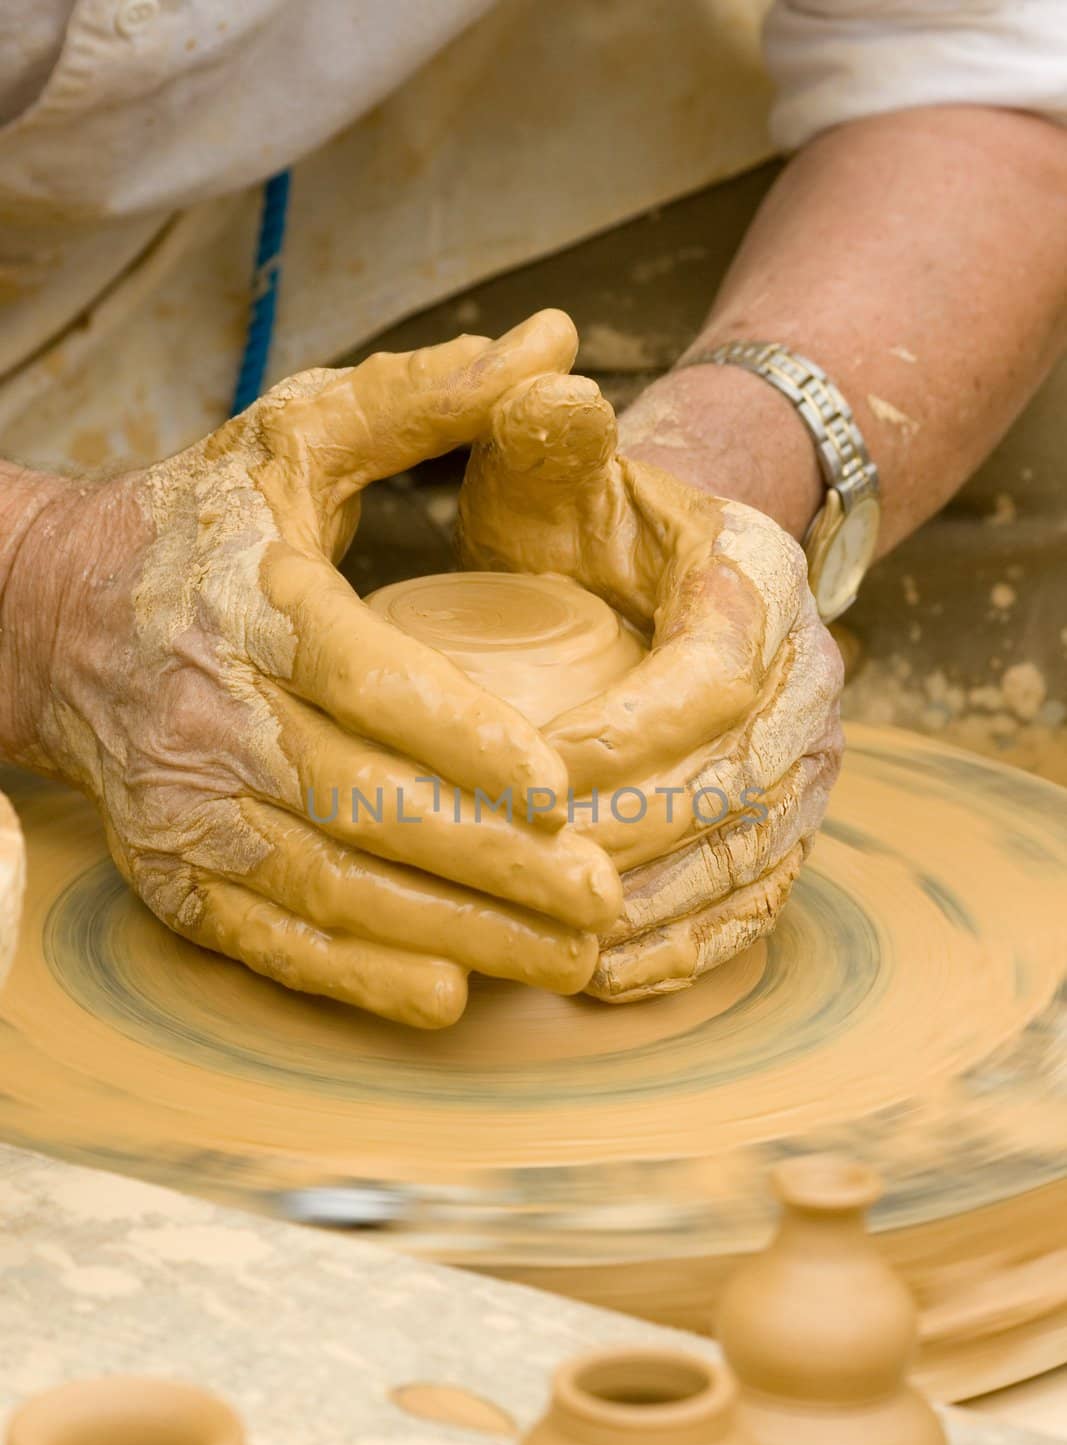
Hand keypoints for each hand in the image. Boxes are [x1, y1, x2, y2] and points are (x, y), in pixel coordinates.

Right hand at [5, 315, 621, 1026]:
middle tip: (600, 898)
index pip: (363, 680)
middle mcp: (217, 715)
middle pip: (362, 804)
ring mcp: (191, 807)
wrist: (50, 620)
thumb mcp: (296, 439)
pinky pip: (270, 940)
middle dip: (490, 863)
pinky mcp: (177, 873)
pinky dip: (357, 976)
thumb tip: (558, 346)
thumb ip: (424, 399)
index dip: (460, 739)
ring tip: (561, 957)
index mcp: (257, 604)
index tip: (560, 790)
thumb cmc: (200, 529)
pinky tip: (447, 996)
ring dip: (451, 931)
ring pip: (330, 886)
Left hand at [457, 371, 843, 999]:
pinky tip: (602, 974)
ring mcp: (804, 768)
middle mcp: (804, 686)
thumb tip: (548, 381)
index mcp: (757, 593)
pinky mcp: (785, 829)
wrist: (668, 574)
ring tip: (553, 942)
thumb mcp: (563, 470)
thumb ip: (552, 436)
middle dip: (622, 838)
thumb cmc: (595, 525)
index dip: (623, 737)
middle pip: (727, 787)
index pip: (708, 683)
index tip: (527, 773)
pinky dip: (682, 947)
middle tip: (520, 875)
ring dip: (647, 909)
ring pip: (741, 858)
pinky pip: (750, 905)